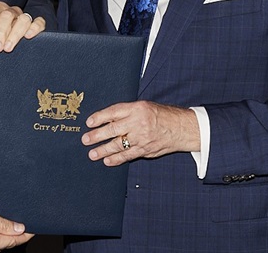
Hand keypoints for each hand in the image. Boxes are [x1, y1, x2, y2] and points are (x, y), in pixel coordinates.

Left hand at [0, 2, 45, 52]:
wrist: (11, 48)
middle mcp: (12, 12)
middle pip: (7, 16)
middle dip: (1, 32)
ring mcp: (25, 18)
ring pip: (23, 19)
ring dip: (15, 33)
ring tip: (8, 48)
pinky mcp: (38, 25)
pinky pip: (39, 22)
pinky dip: (35, 28)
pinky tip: (28, 36)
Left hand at [82, 100, 199, 165]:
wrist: (181, 127)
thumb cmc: (161, 115)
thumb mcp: (145, 106)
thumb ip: (127, 113)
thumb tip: (107, 120)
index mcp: (137, 108)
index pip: (113, 112)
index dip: (99, 117)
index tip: (89, 122)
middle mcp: (138, 122)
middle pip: (113, 130)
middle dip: (97, 136)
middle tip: (85, 140)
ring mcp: (142, 137)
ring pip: (118, 145)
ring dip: (103, 150)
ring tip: (92, 154)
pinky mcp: (145, 150)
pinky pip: (128, 155)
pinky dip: (116, 159)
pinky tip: (107, 160)